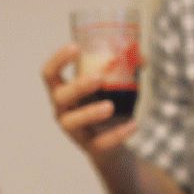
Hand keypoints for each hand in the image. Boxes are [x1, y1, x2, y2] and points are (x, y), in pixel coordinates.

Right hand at [42, 43, 136, 158]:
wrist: (113, 145)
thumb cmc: (108, 107)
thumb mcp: (113, 86)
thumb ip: (125, 71)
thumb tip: (143, 57)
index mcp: (64, 91)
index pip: (50, 74)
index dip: (58, 60)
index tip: (75, 47)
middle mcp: (63, 110)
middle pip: (60, 96)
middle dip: (77, 87)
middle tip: (98, 78)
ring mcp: (74, 130)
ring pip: (72, 122)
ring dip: (89, 113)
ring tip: (110, 107)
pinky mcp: (90, 147)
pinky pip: (100, 142)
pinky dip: (117, 134)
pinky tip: (133, 125)